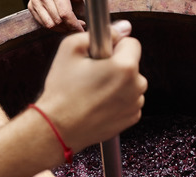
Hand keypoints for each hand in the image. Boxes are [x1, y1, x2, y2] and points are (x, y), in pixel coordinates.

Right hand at [27, 0, 85, 32]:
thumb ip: (79, 0)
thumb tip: (87, 15)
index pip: (65, 14)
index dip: (74, 24)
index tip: (82, 29)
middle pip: (58, 21)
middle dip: (69, 27)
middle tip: (78, 26)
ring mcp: (35, 2)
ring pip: (50, 25)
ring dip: (62, 29)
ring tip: (70, 25)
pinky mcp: (31, 6)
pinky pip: (43, 23)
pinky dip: (53, 26)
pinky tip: (61, 23)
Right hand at [35, 20, 146, 150]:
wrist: (59, 128)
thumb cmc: (62, 89)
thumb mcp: (71, 48)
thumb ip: (99, 33)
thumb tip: (121, 29)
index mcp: (126, 67)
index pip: (132, 43)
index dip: (114, 45)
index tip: (100, 54)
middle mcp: (137, 86)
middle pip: (132, 64)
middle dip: (116, 65)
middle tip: (92, 74)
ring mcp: (135, 104)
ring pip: (131, 83)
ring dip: (118, 83)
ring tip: (93, 91)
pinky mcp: (132, 118)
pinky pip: (129, 100)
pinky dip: (118, 100)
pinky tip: (99, 103)